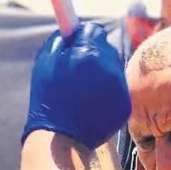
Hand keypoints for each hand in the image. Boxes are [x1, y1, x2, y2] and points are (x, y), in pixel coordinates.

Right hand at [23, 22, 130, 148]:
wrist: (62, 139)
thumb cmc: (48, 101)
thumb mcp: (44, 65)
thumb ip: (59, 42)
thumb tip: (71, 30)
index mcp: (88, 54)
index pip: (93, 30)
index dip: (83, 37)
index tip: (76, 46)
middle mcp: (109, 67)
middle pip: (106, 49)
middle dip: (93, 55)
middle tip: (77, 72)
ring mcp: (120, 88)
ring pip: (113, 70)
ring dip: (102, 75)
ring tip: (83, 92)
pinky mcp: (125, 105)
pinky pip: (118, 90)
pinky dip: (107, 94)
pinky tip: (91, 105)